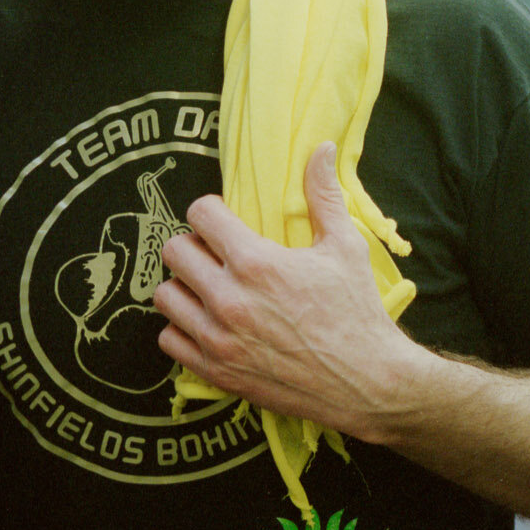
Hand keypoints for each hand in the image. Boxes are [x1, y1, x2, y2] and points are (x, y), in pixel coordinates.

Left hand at [153, 143, 433, 439]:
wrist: (365, 381)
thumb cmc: (357, 310)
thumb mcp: (345, 246)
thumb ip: (324, 195)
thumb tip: (321, 148)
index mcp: (257, 262)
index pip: (199, 213)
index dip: (211, 211)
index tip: (224, 220)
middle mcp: (228, 298)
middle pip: (173, 251)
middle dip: (193, 245)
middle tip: (216, 254)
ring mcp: (217, 338)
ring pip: (164, 295)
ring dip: (184, 286)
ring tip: (210, 288)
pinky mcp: (214, 370)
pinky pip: (168, 338)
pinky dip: (184, 328)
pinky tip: (210, 323)